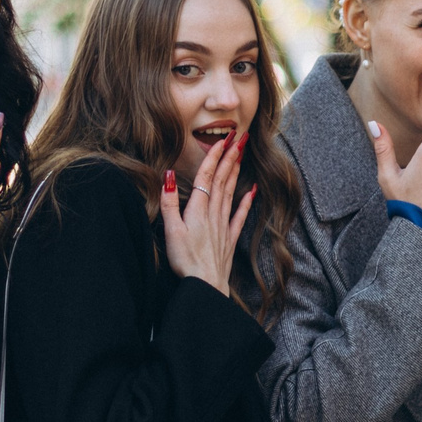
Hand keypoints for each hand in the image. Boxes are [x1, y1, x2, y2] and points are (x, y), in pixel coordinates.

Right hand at [159, 132, 256, 296]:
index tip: (224, 139)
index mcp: (198, 209)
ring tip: (242, 155)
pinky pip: (240, 215)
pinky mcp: (229, 238)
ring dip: (236, 172)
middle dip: (230, 156)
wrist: (205, 284)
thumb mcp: (171, 230)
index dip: (214, 156)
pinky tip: (253, 190)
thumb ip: (169, 202)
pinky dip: (247, 200)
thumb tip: (168, 175)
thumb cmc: (185, 259)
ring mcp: (223, 224)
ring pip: (231, 192)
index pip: (207, 176)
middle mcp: (213, 212)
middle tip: (239, 137)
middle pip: (222, 179)